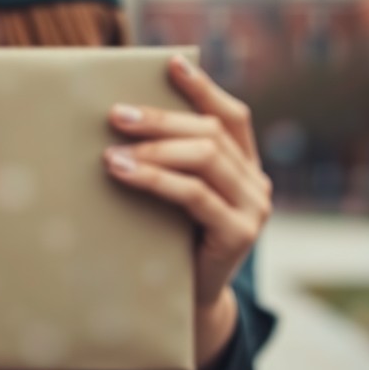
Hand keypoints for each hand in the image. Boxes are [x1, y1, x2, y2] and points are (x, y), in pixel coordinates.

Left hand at [103, 53, 271, 310]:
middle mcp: (257, 183)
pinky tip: (124, 173)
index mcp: (246, 167)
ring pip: (204, 159)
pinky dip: (157, 179)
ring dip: (154, 149)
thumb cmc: (169, 244)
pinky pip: (195, 196)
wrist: (183, 305)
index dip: (203, 88)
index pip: (232, 116)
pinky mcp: (240, 234)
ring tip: (111, 151)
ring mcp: (254, 208)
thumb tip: (121, 118)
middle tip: (115, 115)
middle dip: (160, 119)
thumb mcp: (173, 198)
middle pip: (210, 133)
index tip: (171, 64)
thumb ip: (169, 163)